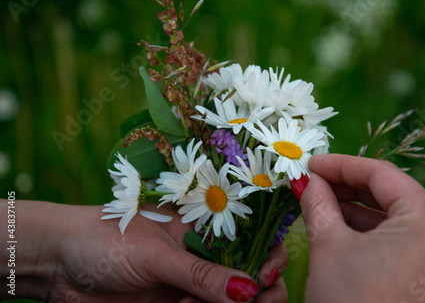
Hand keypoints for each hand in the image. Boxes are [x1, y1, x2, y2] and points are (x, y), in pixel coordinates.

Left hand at [1, 200, 286, 302]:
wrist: (58, 264)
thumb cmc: (104, 238)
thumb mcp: (155, 254)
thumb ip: (200, 273)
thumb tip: (248, 290)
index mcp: (205, 226)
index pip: (255, 237)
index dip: (270, 256)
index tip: (265, 275)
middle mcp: (205, 255)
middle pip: (251, 275)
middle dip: (257, 291)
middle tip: (243, 301)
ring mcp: (192, 283)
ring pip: (231, 300)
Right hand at [299, 154, 424, 302]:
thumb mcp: (328, 246)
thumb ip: (318, 203)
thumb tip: (308, 181)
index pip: (383, 175)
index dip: (342, 164)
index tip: (312, 164)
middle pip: (396, 199)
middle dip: (351, 189)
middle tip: (315, 184)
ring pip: (403, 226)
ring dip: (362, 214)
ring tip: (324, 207)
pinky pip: (410, 251)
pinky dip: (379, 240)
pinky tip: (347, 235)